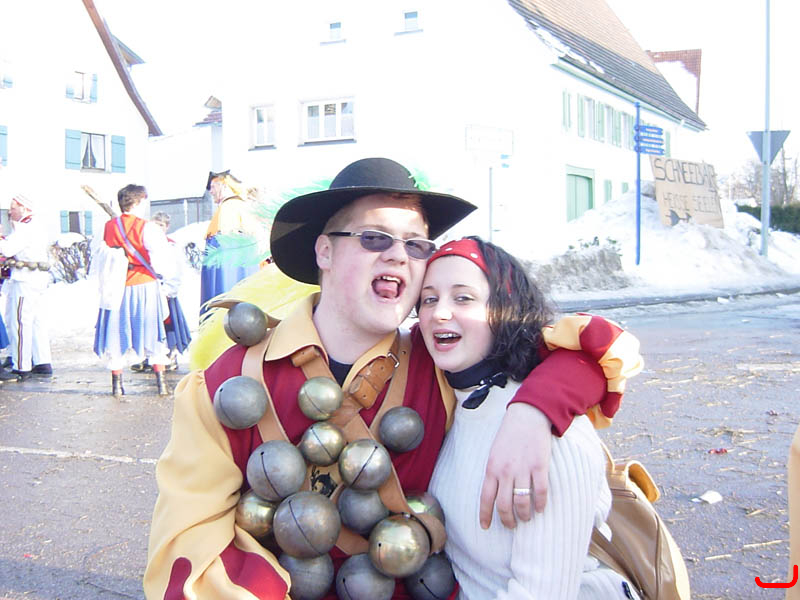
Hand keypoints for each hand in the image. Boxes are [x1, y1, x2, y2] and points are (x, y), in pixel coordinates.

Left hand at [479, 403, 551, 528]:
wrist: (527, 416)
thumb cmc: (509, 435)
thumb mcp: (494, 453)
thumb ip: (494, 472)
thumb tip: (494, 493)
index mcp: (491, 468)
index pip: (486, 498)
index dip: (485, 515)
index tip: (486, 527)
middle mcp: (505, 472)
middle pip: (504, 505)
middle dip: (507, 520)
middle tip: (511, 525)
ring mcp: (523, 469)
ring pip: (522, 502)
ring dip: (524, 515)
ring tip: (526, 518)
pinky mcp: (539, 466)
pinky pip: (540, 492)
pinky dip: (540, 504)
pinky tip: (540, 509)